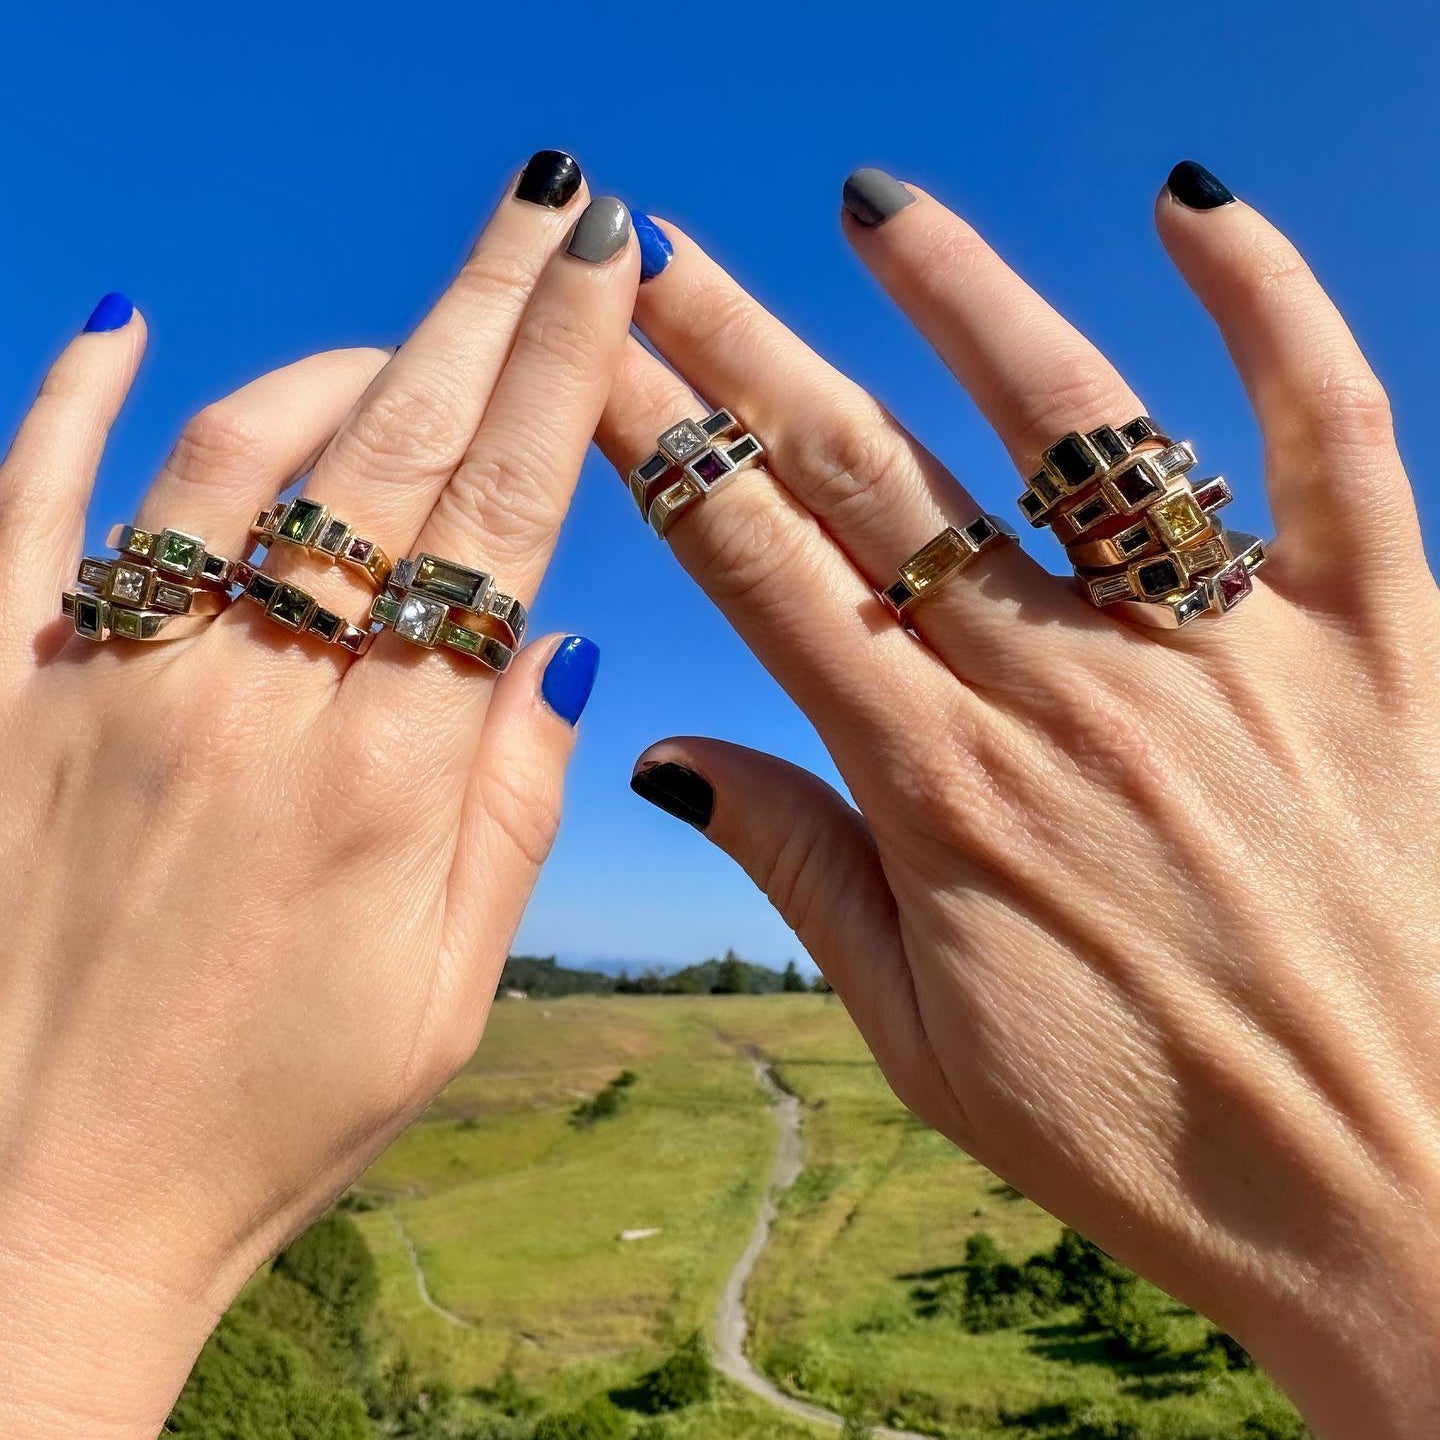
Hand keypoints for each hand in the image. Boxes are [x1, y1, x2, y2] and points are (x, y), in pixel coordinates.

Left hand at [0, 153, 635, 1438]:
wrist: (38, 1207)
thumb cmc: (272, 1108)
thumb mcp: (448, 983)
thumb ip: (511, 801)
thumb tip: (551, 638)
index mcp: (386, 781)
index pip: (500, 520)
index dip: (562, 375)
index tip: (606, 264)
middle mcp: (248, 704)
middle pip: (390, 452)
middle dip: (484, 307)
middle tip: (545, 203)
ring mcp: (100, 686)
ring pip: (229, 455)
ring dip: (330, 363)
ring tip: (399, 332)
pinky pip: (22, 508)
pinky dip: (65, 400)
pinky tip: (113, 322)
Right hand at [602, 163, 1438, 1438]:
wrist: (1399, 1198)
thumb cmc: (1146, 1136)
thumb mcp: (923, 1037)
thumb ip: (799, 868)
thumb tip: (668, 748)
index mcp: (940, 789)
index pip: (762, 568)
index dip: (666, 447)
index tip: (595, 359)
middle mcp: (1067, 692)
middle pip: (874, 477)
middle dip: (749, 351)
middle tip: (658, 251)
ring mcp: (1225, 655)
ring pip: (1070, 427)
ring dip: (959, 299)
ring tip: (872, 203)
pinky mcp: (1378, 639)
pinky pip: (1327, 438)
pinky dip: (1269, 312)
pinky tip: (1192, 208)